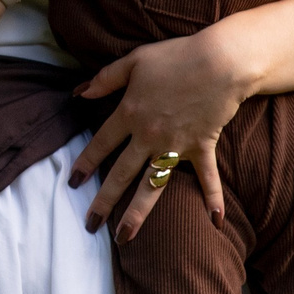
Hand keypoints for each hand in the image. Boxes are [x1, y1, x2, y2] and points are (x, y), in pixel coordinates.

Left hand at [67, 30, 249, 239]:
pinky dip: (213, 199)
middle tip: (91, 225)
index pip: (101, 144)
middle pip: (121, 174)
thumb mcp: (134, 61)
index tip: (73, 183)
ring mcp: (176, 145)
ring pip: (153, 186)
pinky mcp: (202, 147)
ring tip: (126, 237)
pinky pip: (207, 178)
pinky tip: (215, 223)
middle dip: (104, 201)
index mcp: (130, 114)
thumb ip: (105, 79)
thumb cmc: (177, 56)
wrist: (221, 61)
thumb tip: (79, 93)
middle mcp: (149, 136)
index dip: (85, 163)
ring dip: (138, 213)